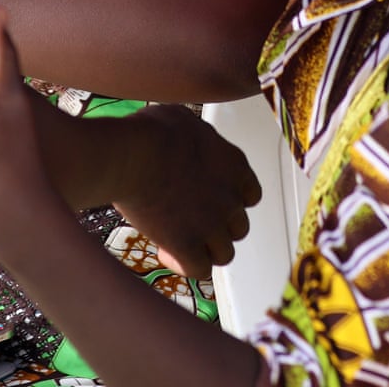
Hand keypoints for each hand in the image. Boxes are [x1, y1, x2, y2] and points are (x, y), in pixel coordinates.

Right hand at [115, 105, 261, 278]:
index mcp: (234, 165)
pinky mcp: (188, 246)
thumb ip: (196, 135)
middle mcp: (230, 197)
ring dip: (205, 249)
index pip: (251, 194)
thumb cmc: (155, 132)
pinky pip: (200, 270)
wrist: (137, 155)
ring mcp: (212, 225)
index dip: (232, 199)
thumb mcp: (183, 118)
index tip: (213, 198)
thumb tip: (186, 136)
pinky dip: (186, 265)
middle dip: (219, 226)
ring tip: (181, 240)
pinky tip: (167, 250)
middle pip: (239, 226)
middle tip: (193, 220)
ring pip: (224, 253)